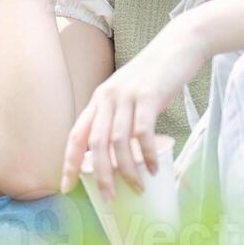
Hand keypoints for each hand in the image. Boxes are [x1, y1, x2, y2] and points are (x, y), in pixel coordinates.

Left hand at [60, 18, 206, 199]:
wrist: (178, 45)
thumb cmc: (154, 76)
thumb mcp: (127, 94)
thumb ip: (117, 117)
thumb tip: (115, 153)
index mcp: (98, 100)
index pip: (75, 135)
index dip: (68, 163)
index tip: (66, 187)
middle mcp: (107, 98)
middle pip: (95, 144)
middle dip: (100, 175)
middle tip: (109, 198)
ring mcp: (127, 96)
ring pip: (118, 142)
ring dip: (128, 170)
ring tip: (138, 188)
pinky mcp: (148, 96)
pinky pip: (143, 132)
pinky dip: (148, 154)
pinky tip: (156, 168)